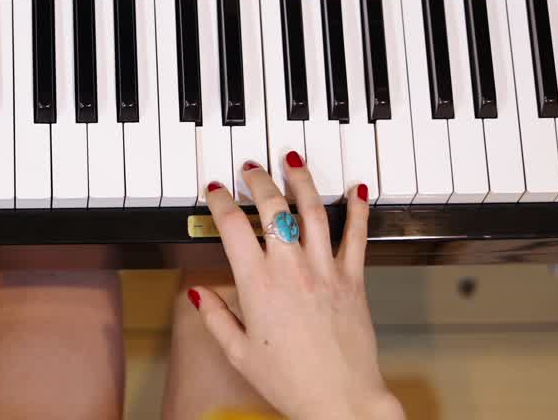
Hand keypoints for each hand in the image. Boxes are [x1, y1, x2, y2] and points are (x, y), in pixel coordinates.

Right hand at [189, 152, 402, 419]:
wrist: (340, 401)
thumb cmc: (291, 382)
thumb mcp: (239, 353)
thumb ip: (216, 318)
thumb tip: (199, 292)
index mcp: (257, 285)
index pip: (232, 227)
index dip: (220, 202)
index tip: (216, 191)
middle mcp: (291, 269)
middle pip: (272, 207)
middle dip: (258, 180)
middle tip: (251, 168)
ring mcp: (324, 270)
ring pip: (312, 210)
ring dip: (301, 180)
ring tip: (292, 161)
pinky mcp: (352, 279)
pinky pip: (357, 236)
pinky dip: (358, 209)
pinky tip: (357, 189)